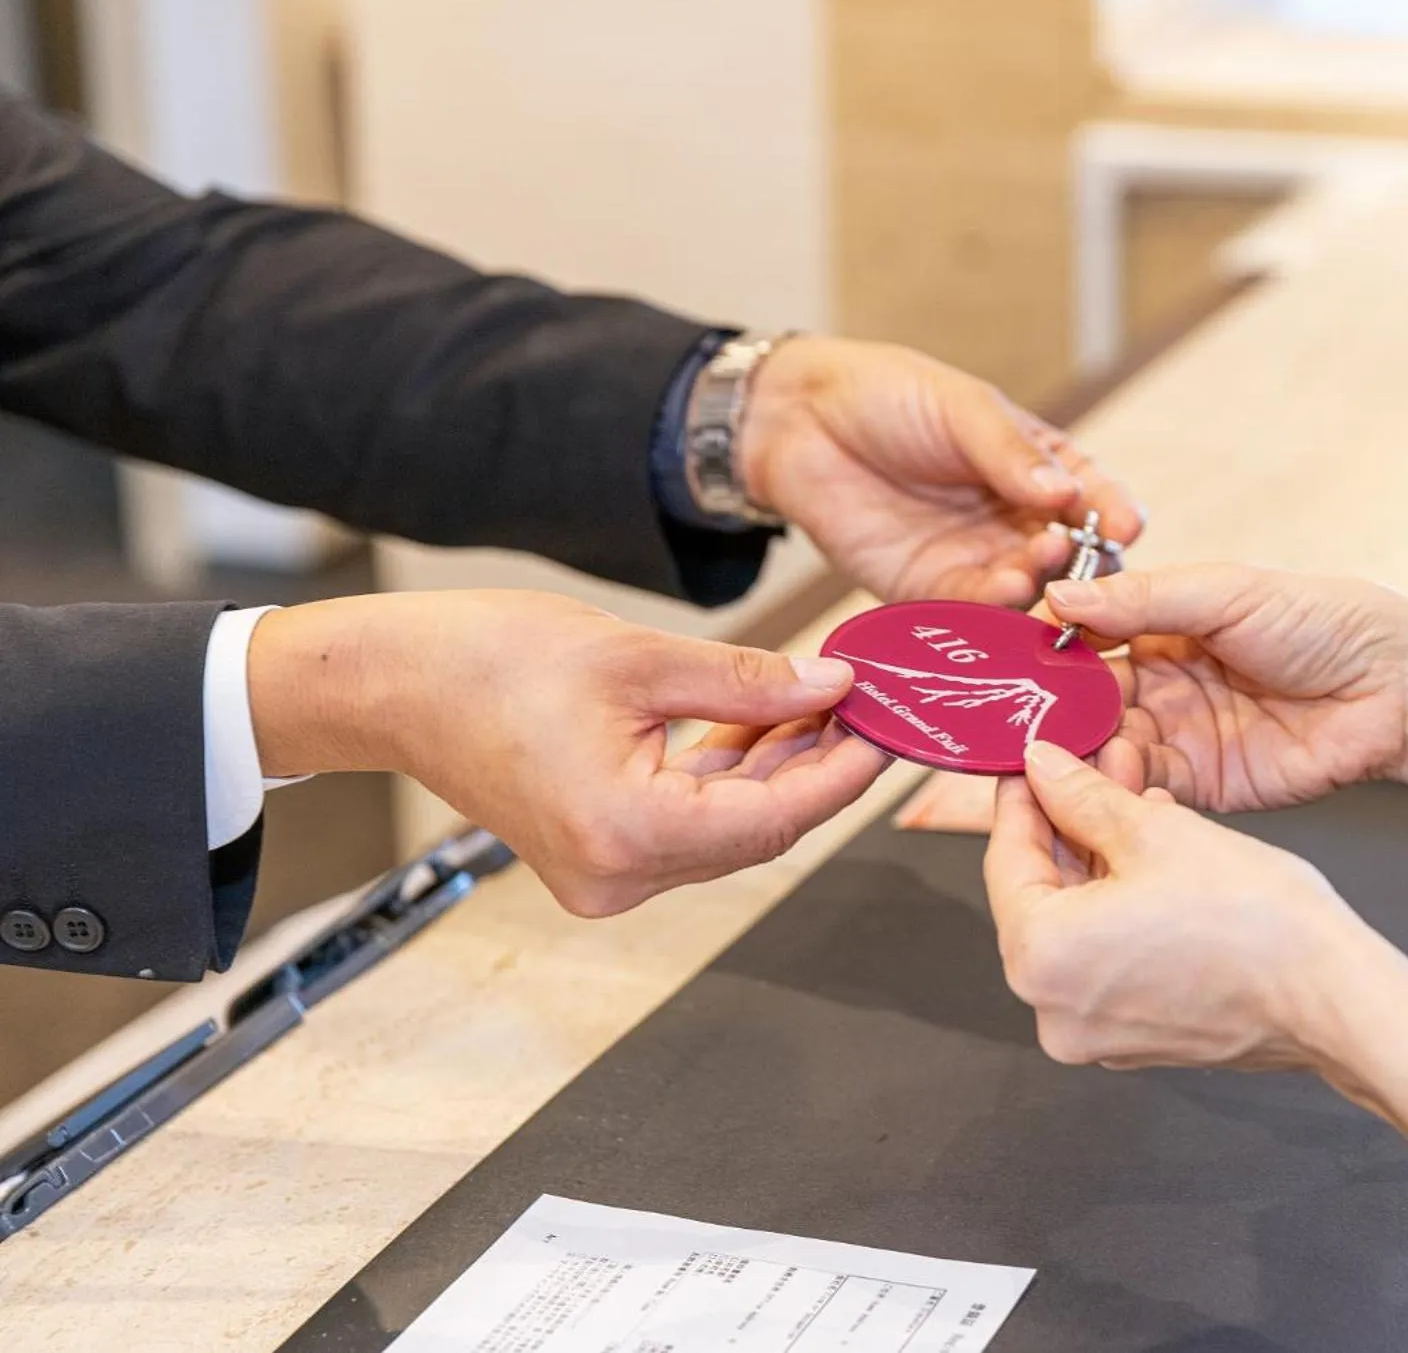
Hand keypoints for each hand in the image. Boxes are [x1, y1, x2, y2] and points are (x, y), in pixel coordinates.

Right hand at [247, 591, 889, 917]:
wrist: (390, 684)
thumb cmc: (485, 661)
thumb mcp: (636, 657)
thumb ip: (746, 682)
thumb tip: (831, 689)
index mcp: (628, 834)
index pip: (777, 817)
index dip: (845, 770)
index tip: (891, 725)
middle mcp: (619, 876)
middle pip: (759, 828)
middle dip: (820, 764)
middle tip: (869, 702)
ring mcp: (606, 875)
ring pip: (729, 826)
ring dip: (778, 767)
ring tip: (824, 698)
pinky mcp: (598, 854)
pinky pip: (690, 822)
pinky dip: (730, 777)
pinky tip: (766, 722)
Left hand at [738, 336, 1143, 605]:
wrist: (798, 421)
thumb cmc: (887, 396)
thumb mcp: (960, 409)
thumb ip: (1010, 454)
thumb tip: (1066, 495)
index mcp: (1037, 468)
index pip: (1092, 497)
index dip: (1113, 513)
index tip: (1126, 526)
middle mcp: (1015, 521)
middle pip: (1068, 556)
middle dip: (1078, 562)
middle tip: (1070, 554)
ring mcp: (976, 559)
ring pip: (1026, 590)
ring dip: (1036, 588)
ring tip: (1031, 574)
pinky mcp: (929, 592)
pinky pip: (971, 612)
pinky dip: (992, 612)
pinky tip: (1002, 598)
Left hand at [985, 740, 1376, 1076]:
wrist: (1334, 997)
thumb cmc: (1253, 921)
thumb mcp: (1154, 831)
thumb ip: (1082, 797)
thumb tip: (1043, 769)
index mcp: (1040, 959)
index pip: (1005, 862)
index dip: (1021, 801)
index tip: (1032, 765)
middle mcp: (1053, 1010)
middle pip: (1040, 897)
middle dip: (1069, 827)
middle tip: (1094, 770)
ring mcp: (1095, 1033)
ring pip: (1078, 926)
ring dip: (1101, 862)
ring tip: (1136, 801)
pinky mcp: (1136, 1038)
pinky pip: (1108, 959)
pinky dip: (1122, 909)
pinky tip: (1157, 859)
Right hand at [1045, 565, 1407, 811]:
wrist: (1393, 687)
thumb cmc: (1320, 621)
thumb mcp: (1223, 594)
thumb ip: (1142, 600)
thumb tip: (1062, 596)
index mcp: (1163, 628)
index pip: (1087, 638)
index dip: (1050, 649)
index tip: (1014, 661)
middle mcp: (1164, 684)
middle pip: (1089, 701)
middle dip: (1057, 711)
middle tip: (1021, 721)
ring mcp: (1182, 736)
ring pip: (1110, 748)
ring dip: (1085, 753)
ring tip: (1064, 755)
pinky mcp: (1205, 785)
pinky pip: (1148, 790)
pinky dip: (1123, 789)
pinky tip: (1106, 783)